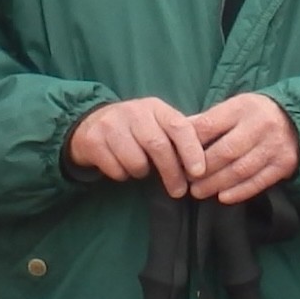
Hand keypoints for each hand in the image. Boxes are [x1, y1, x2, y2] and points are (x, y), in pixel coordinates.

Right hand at [68, 97, 210, 192]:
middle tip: (179, 191)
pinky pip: (116, 169)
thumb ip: (179, 135)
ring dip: (141, 173)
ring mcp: (111, 125)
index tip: (199, 172)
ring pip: (136, 161)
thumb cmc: (134, 128)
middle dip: (172, 172)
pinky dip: (122, 174)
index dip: (191, 150)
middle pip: (158, 146)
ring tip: (140, 169)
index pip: (178, 126)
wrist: (88, 124)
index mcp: (155, 107)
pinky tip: (121, 166)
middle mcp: (133, 112)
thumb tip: (210, 157)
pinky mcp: (93, 141)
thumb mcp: (156, 123)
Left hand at [184, 91, 299, 202]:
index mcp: (242, 107)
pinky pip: (258, 182)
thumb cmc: (255, 115)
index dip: (191, 145)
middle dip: (202, 170)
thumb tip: (178, 134)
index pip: (209, 126)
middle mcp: (260, 125)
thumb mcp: (234, 108)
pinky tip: (223, 197)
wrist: (297, 119)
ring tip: (199, 192)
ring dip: (216, 184)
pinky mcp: (284, 164)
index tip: (177, 159)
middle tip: (187, 181)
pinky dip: (239, 191)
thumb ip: (208, 121)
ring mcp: (273, 146)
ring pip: (240, 169)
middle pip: (225, 151)